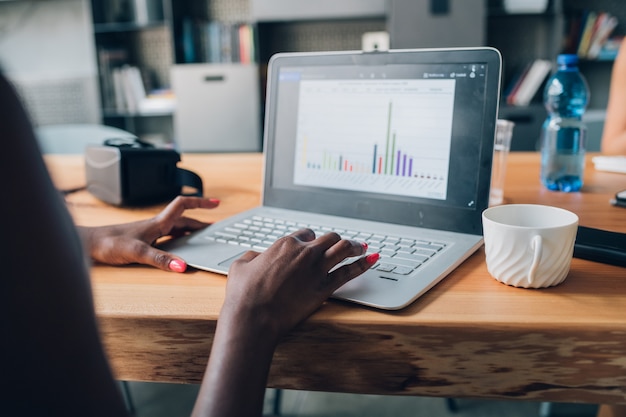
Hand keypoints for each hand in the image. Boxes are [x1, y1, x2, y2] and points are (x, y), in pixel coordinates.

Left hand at [79, 196, 219, 271]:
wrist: (89, 244)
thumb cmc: (109, 243)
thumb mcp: (137, 252)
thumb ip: (160, 259)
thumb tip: (182, 266)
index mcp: (158, 223)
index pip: (183, 205)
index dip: (200, 202)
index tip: (216, 203)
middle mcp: (156, 226)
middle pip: (185, 218)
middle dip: (202, 219)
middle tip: (217, 226)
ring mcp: (150, 233)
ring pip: (177, 228)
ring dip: (192, 229)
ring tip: (204, 235)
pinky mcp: (144, 241)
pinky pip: (168, 237)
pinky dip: (180, 239)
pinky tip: (181, 247)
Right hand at [223, 228, 378, 340]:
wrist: (254, 317)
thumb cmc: (244, 294)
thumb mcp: (240, 266)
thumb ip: (252, 257)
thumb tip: (256, 256)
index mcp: (285, 244)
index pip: (305, 234)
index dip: (310, 238)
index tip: (313, 242)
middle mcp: (304, 253)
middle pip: (329, 238)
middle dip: (336, 239)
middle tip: (343, 243)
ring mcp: (317, 270)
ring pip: (343, 249)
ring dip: (355, 246)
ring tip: (362, 247)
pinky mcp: (324, 288)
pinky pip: (349, 272)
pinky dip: (363, 264)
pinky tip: (372, 260)